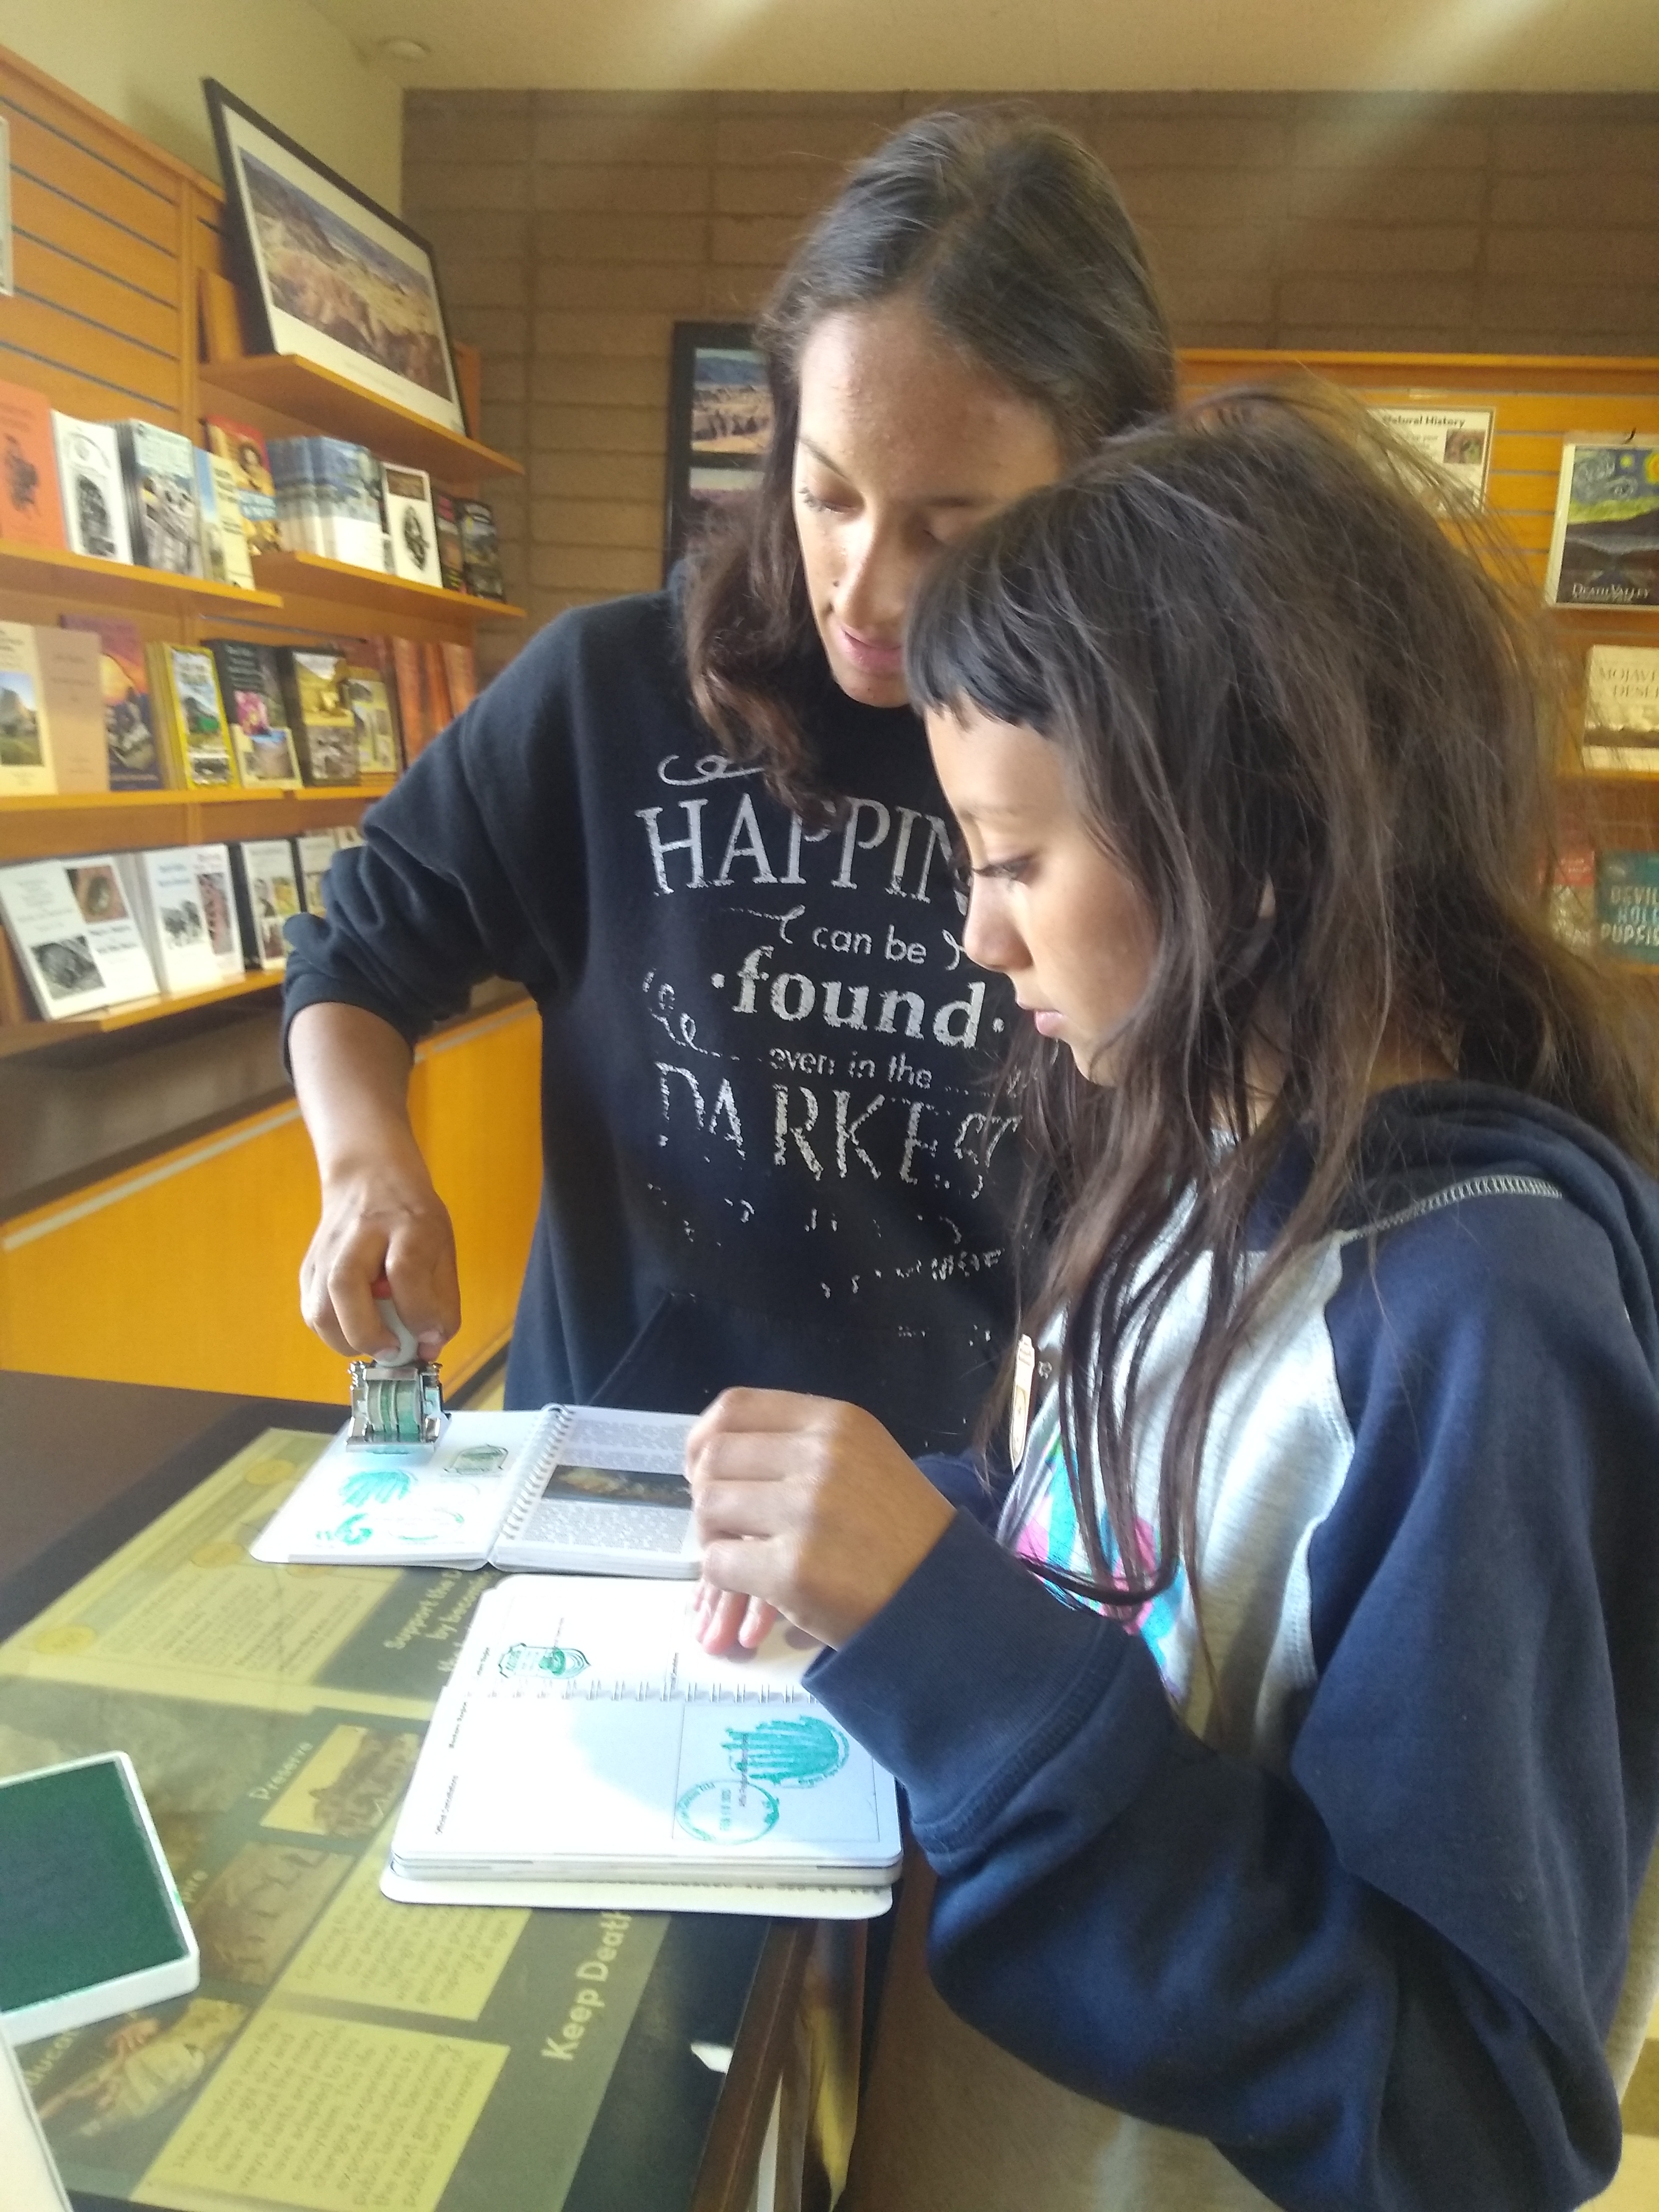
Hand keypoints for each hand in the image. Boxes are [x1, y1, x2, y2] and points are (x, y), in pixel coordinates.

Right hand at [299, 1153, 459, 1359]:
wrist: (367, 1175)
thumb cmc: (412, 1216)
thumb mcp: (442, 1245)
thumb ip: (442, 1299)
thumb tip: (429, 1349)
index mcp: (406, 1223)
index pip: (406, 1270)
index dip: (418, 1312)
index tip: (430, 1338)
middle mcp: (360, 1234)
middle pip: (346, 1285)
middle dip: (368, 1332)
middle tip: (392, 1351)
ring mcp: (327, 1250)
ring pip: (319, 1305)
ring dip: (346, 1340)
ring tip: (374, 1346)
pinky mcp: (309, 1265)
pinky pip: (312, 1311)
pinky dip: (333, 1332)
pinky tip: (356, 1331)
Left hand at [685, 1390, 953, 1649]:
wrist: (943, 1602)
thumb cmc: (899, 1533)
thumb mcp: (863, 1459)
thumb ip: (799, 1444)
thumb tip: (713, 1452)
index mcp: (837, 1422)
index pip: (735, 1407)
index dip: (705, 1439)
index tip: (705, 1469)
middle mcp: (822, 1456)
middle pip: (715, 1457)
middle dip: (708, 1493)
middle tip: (726, 1525)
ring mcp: (806, 1512)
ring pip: (710, 1508)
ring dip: (714, 1537)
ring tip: (742, 1555)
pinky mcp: (793, 1570)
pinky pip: (718, 1563)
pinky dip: (723, 1579)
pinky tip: (753, 1585)